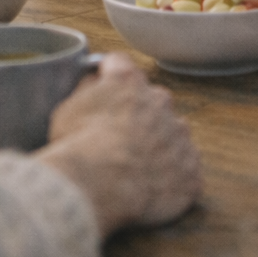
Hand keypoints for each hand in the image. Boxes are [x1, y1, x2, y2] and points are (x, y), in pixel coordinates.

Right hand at [38, 54, 200, 235]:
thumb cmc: (77, 148)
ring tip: (134, 171)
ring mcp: (180, 135)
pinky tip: (150, 190)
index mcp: (127, 82)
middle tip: (119, 140)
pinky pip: (186, 171)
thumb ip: (86, 90)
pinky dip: (172, 179)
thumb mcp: (66, 110)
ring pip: (173, 135)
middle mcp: (160, 101)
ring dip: (159, 147)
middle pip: (152, 101)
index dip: (109, 78)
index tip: (103, 89)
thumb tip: (94, 82)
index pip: (120, 66)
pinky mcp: (191, 170)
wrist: (98, 186)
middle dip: (139, 116)